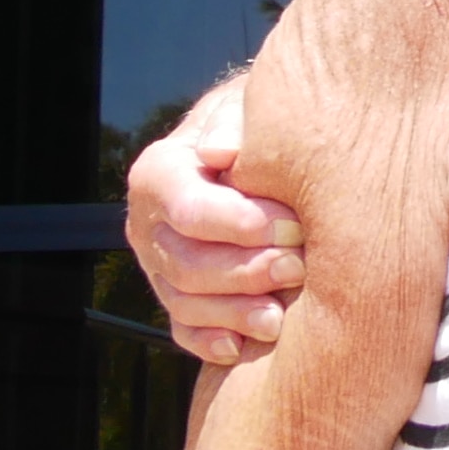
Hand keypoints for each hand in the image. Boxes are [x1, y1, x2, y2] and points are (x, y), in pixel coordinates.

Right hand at [128, 75, 300, 365]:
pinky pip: (184, 331)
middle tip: (300, 267)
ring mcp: (158, 266)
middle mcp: (148, 223)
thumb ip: (236, 122)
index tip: (292, 227)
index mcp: (159, 172)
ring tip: (282, 316)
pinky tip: (247, 345)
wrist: (260, 145)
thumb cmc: (260, 121)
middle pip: (186, 263)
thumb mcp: (249, 104)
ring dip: (235, 313)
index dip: (239, 223)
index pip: (188, 208)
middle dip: (245, 271)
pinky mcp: (176, 298)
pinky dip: (214, 341)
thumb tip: (220, 154)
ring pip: (185, 303)